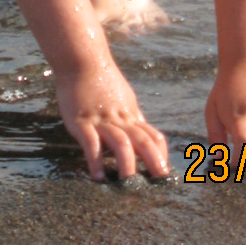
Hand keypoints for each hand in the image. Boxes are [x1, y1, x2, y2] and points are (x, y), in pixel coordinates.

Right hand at [56, 61, 169, 181]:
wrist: (82, 60)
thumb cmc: (102, 79)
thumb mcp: (123, 97)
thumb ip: (131, 117)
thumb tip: (144, 132)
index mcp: (130, 114)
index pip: (152, 135)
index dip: (160, 154)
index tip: (163, 172)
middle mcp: (119, 118)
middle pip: (141, 140)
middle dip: (152, 160)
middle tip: (159, 180)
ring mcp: (101, 120)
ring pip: (120, 142)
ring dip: (126, 163)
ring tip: (128, 184)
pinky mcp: (82, 121)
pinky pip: (91, 142)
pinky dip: (95, 160)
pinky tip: (98, 176)